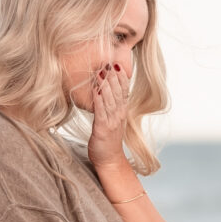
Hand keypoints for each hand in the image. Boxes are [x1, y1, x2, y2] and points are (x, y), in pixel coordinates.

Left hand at [85, 58, 131, 176]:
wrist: (110, 161)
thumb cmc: (108, 141)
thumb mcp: (112, 121)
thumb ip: (110, 107)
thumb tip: (104, 92)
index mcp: (122, 112)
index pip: (124, 90)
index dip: (121, 76)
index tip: (118, 63)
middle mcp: (119, 114)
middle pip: (118, 91)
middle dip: (113, 75)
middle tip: (109, 60)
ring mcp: (112, 121)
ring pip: (110, 98)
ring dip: (106, 84)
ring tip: (101, 70)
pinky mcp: (103, 128)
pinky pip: (101, 110)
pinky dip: (99, 99)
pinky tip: (96, 90)